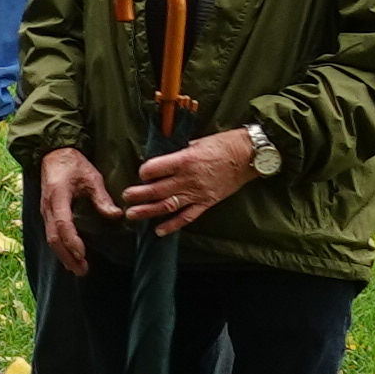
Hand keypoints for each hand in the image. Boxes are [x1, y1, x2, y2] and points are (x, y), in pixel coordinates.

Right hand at [32, 148, 114, 274]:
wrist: (53, 154)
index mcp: (57, 197)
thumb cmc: (74, 164)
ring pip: (50, 238)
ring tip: (77, 269)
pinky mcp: (47, 213)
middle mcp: (47, 207)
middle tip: (82, 271)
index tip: (83, 255)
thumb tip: (116, 216)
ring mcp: (45, 211)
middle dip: (67, 256)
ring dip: (63, 255)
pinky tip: (70, 256)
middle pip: (54, 238)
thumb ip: (102, 197)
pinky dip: (60, 248)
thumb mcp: (91, 177)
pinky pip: (51, 234)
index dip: (72, 241)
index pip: (63, 224)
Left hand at [120, 123, 265, 232]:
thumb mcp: (195, 142)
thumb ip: (177, 153)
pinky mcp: (207, 202)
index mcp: (184, 160)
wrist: (248, 155)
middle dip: (138, 195)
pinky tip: (159, 231)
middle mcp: (188, 178)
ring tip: (132, 214)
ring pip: (168, 205)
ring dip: (148, 211)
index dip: (144, 171)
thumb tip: (159, 159)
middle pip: (157, 190)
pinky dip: (173, 225)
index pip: (154, 169)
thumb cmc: (222, 144)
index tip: (140, 173)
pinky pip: (187, 217)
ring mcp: (198, 193)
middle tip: (125, 197)